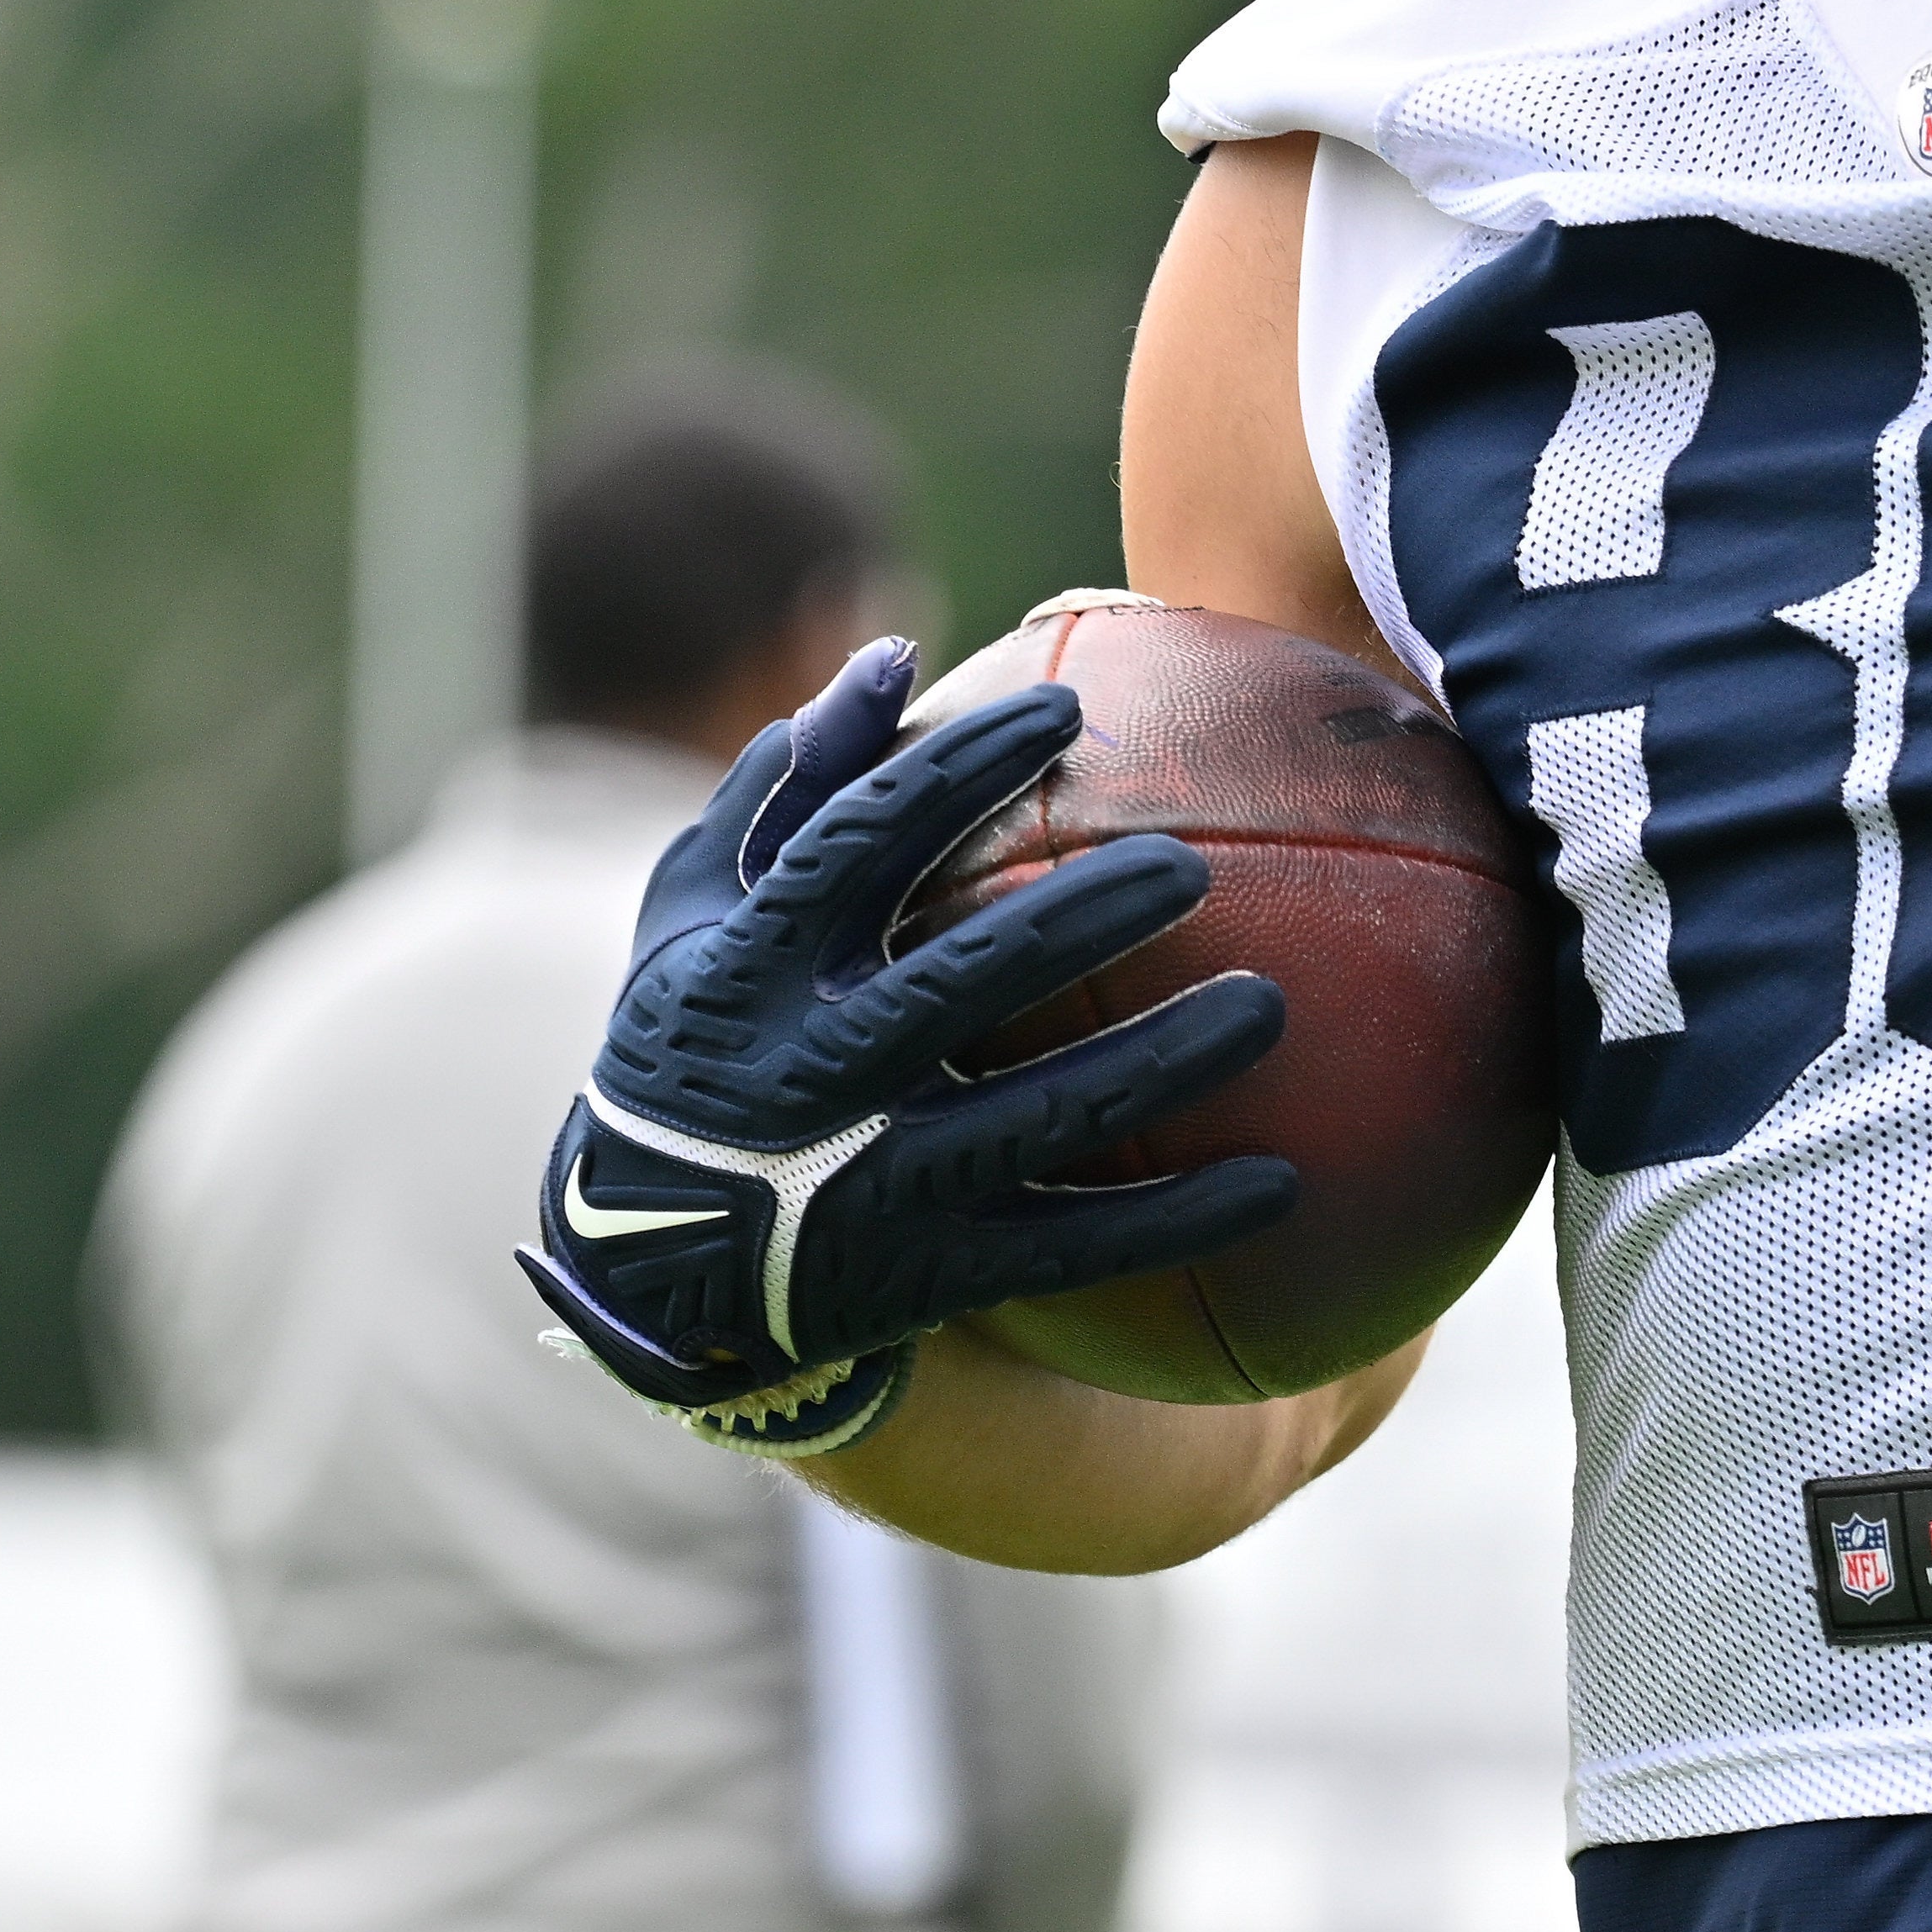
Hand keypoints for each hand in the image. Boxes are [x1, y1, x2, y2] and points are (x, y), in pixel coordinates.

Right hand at [517, 639, 1294, 1455]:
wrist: (649, 1263)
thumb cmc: (696, 1034)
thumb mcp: (697, 910)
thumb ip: (788, 785)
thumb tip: (890, 655)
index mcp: (751, 968)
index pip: (857, 846)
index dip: (957, 770)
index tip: (1065, 708)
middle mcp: (808, 1075)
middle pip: (962, 982)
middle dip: (1081, 919)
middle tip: (1191, 864)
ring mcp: (870, 1186)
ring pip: (1036, 1121)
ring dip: (1159, 1063)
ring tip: (1268, 1005)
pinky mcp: (926, 1276)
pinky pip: (1070, 1249)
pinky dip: (1176, 1221)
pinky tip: (1282, 1184)